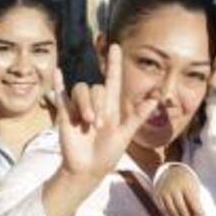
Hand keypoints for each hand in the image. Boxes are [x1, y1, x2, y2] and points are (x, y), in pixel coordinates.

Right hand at [52, 44, 159, 181]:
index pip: (113, 80)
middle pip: (96, 88)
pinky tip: (59, 73)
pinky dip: (59, 83)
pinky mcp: (65, 113)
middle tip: (99, 124)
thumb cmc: (108, 153)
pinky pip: (61, 94)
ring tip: (88, 123)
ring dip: (85, 104)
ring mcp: (80, 107)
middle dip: (98, 104)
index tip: (116, 47)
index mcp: (111, 106)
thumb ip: (139, 115)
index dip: (114, 64)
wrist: (88, 168)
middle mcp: (95, 103)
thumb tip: (156, 97)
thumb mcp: (126, 134)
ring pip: (81, 89)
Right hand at [155, 165, 203, 215]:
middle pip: (182, 209)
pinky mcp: (158, 195)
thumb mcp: (192, 186)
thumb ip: (195, 200)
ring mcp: (164, 191)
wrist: (170, 169)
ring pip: (172, 211)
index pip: (193, 203)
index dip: (198, 213)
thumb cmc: (186, 181)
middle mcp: (174, 187)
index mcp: (186, 183)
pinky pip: (165, 209)